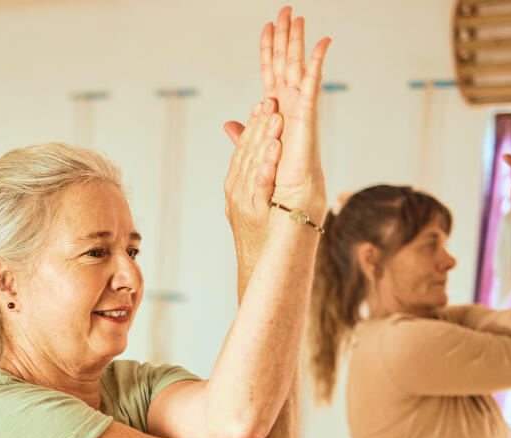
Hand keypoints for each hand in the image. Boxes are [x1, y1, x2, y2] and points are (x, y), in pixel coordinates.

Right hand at [223, 98, 282, 259]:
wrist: (255, 262)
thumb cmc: (256, 230)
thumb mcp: (246, 196)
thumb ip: (244, 166)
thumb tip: (235, 132)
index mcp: (234, 182)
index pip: (243, 147)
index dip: (252, 124)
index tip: (263, 102)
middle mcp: (235, 188)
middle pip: (246, 151)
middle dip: (259, 124)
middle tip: (271, 101)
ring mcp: (242, 200)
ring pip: (252, 164)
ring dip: (264, 140)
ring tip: (275, 118)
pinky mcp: (253, 212)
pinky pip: (260, 187)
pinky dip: (266, 168)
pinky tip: (275, 152)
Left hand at [260, 7, 329, 218]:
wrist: (282, 215)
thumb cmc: (272, 192)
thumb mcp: (250, 156)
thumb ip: (245, 136)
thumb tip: (230, 124)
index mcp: (276, 117)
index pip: (269, 78)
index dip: (268, 53)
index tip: (267, 28)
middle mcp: (289, 112)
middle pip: (284, 67)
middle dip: (284, 39)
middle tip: (285, 10)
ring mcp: (299, 115)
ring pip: (297, 70)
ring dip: (297, 43)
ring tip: (296, 16)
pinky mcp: (307, 123)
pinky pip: (311, 88)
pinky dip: (317, 64)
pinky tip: (322, 42)